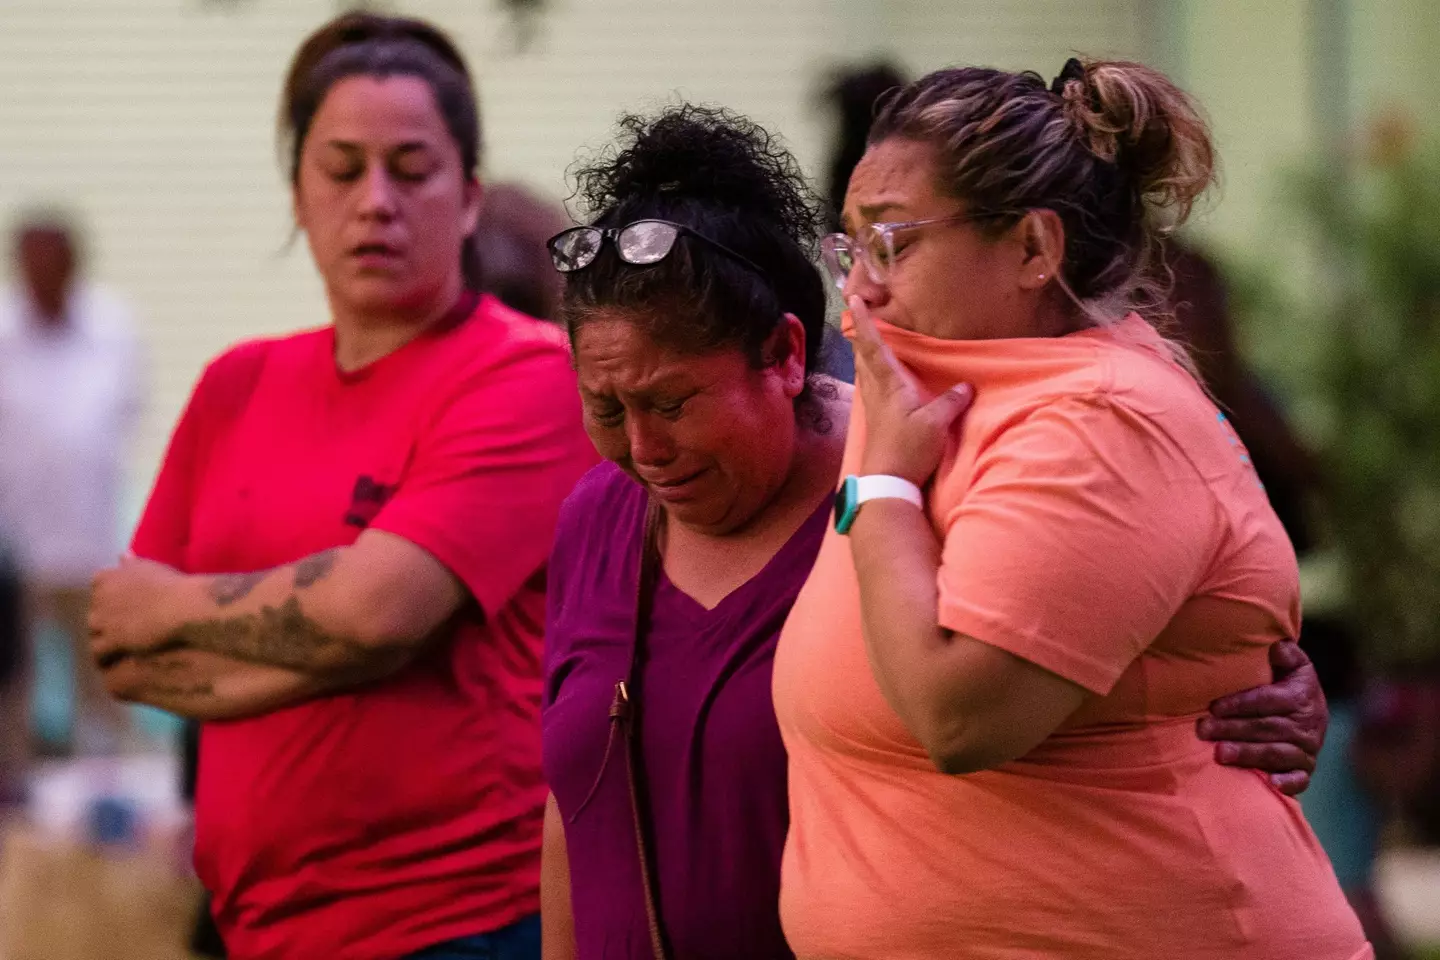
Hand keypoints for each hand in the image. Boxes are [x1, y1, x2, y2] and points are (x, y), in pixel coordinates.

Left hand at [89, 555, 187, 666]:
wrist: (181, 608)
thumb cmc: (172, 585)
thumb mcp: (151, 568)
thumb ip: (132, 563)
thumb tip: (122, 555)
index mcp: (106, 577)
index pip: (98, 585)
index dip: (110, 595)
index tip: (124, 601)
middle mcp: (98, 598)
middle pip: (94, 611)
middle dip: (105, 618)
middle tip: (126, 626)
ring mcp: (101, 621)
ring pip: (93, 633)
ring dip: (103, 639)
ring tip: (119, 647)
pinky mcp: (108, 641)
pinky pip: (99, 653)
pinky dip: (105, 658)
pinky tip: (116, 661)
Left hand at [848, 296, 973, 485]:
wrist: (887, 483)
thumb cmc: (908, 449)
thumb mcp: (936, 423)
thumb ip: (951, 402)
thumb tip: (965, 386)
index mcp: (889, 385)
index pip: (872, 346)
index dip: (864, 323)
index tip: (854, 300)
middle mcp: (877, 392)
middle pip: (863, 356)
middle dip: (860, 334)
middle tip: (858, 315)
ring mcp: (874, 407)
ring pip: (865, 371)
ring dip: (864, 353)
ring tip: (867, 340)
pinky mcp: (878, 421)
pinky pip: (872, 387)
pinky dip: (872, 373)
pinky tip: (878, 378)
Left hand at [1197, 640, 1327, 795]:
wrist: (1310, 713)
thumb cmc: (1288, 685)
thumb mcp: (1292, 666)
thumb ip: (1286, 655)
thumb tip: (1276, 646)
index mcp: (1301, 697)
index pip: (1268, 701)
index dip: (1240, 704)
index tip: (1213, 707)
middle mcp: (1307, 725)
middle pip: (1266, 728)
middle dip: (1232, 729)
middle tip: (1203, 730)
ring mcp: (1307, 750)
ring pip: (1276, 753)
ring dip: (1247, 754)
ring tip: (1219, 754)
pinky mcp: (1305, 770)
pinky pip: (1300, 779)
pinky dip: (1287, 782)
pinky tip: (1269, 783)